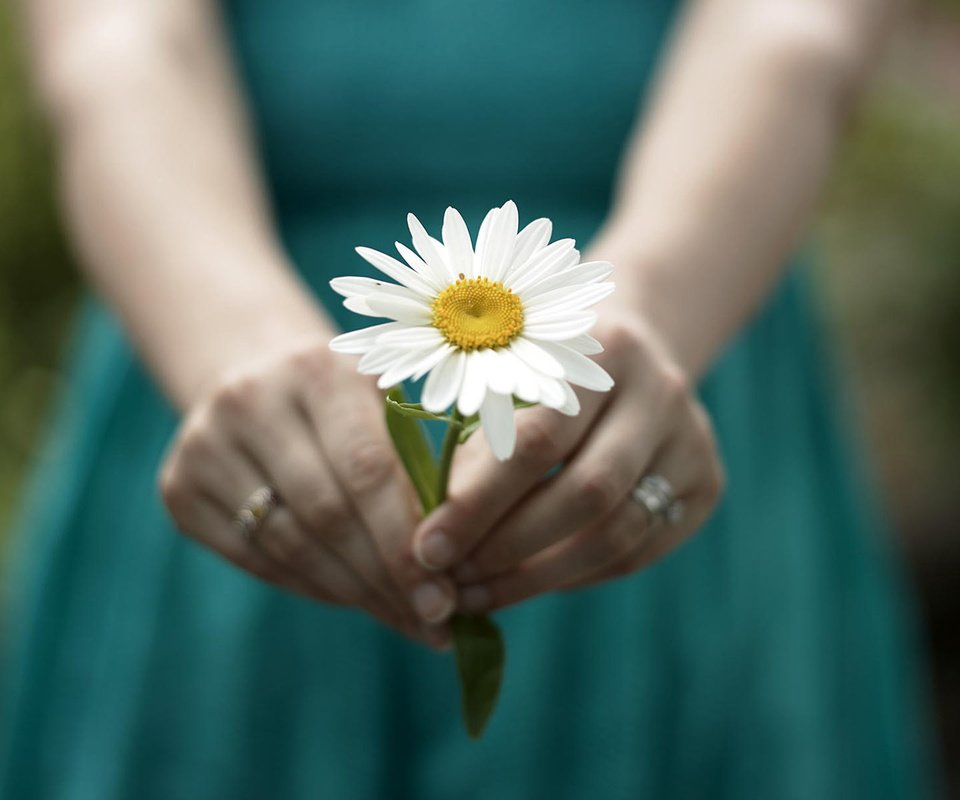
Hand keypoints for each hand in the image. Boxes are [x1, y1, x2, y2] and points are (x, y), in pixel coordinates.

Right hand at [158, 335, 456, 647]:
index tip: (445, 596)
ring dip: (353, 593)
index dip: (405, 541)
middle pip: (326, 514)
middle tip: (432, 619)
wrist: (253, 374)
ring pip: (289, 545)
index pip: (368, 469)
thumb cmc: (344, 399)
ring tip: (402, 618)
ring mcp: (204, 444)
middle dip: (385, 578)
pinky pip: (255, 559)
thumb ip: (417, 465)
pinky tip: (352, 598)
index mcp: (317, 369)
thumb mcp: (384, 403)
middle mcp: (250, 400)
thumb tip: (456, 568)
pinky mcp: (178, 487)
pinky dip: (311, 586)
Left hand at [411, 313, 724, 611]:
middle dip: (508, 548)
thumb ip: (473, 448)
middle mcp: (660, 391)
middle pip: (587, 494)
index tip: (427, 548)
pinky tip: (526, 581)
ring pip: (617, 535)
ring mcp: (693, 440)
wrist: (632, 353)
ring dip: (537, 577)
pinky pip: (636, 552)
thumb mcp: (506, 380)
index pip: (539, 440)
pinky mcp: (706, 485)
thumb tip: (432, 543)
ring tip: (478, 595)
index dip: (478, 503)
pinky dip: (573, 576)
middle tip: (451, 583)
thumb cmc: (543, 368)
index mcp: (603, 349)